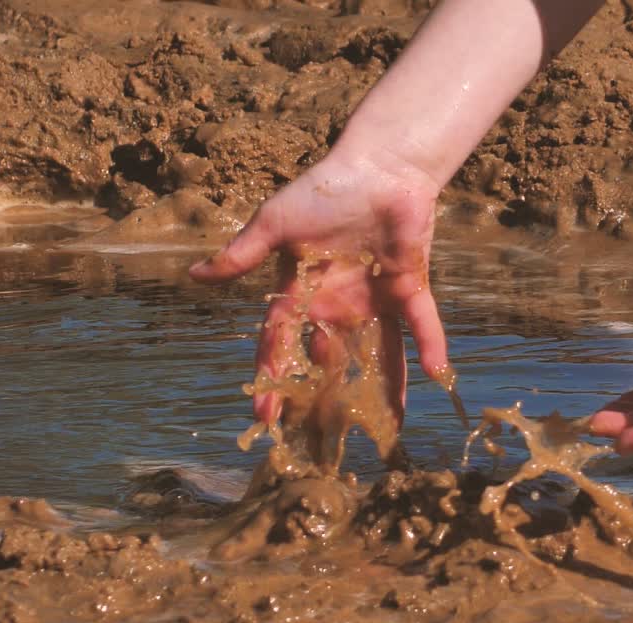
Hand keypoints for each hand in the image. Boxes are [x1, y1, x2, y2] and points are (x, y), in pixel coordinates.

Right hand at [188, 150, 447, 428]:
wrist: (376, 169)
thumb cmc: (323, 191)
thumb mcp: (275, 224)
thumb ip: (242, 254)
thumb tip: (195, 275)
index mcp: (303, 295)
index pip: (283, 346)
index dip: (273, 379)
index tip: (264, 418)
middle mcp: (340, 307)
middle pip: (333, 362)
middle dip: (328, 401)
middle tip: (324, 444)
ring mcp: (377, 302)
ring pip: (380, 355)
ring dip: (383, 390)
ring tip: (387, 431)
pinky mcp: (410, 289)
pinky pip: (421, 324)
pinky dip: (430, 346)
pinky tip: (437, 375)